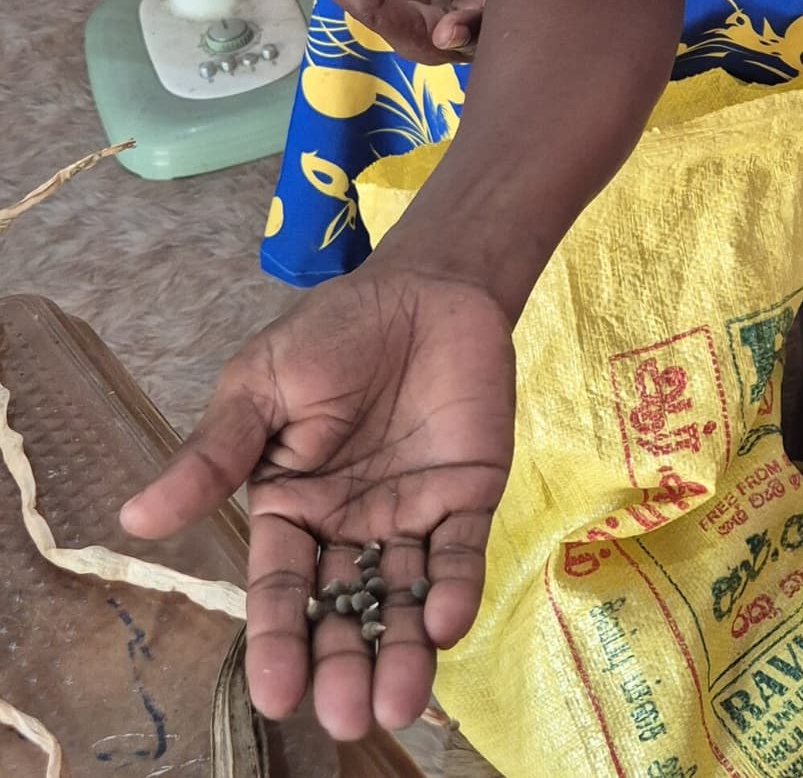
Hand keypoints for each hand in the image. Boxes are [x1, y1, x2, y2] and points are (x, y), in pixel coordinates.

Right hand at [120, 249, 515, 740]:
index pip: (281, 588)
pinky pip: (459, 554)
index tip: (276, 695)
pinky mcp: (466, 497)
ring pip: (402, 598)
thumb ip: (214, 455)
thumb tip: (134, 518)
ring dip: (402, 650)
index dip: (279, 640)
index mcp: (291, 507)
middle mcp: (348, 527)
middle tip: (349, 716)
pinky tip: (445, 622)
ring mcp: (409, 516)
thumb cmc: (332, 333)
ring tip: (400, 700)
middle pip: (344, 610)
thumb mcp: (260, 386)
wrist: (423, 288)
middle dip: (344, 664)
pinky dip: (455, 590)